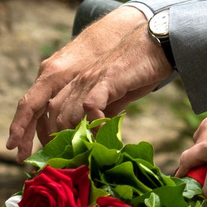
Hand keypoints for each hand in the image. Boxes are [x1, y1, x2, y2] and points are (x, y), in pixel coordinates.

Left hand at [6, 6, 169, 159]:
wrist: (157, 44)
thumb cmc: (139, 71)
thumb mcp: (116, 97)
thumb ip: (104, 112)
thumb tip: (97, 136)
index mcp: (77, 85)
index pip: (51, 112)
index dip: (49, 134)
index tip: (57, 155)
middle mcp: (78, 82)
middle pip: (53, 115)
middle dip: (56, 141)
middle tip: (68, 161)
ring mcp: (90, 80)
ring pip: (66, 112)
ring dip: (72, 137)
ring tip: (82, 154)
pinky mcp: (106, 79)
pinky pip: (90, 104)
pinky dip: (92, 123)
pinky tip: (100, 135)